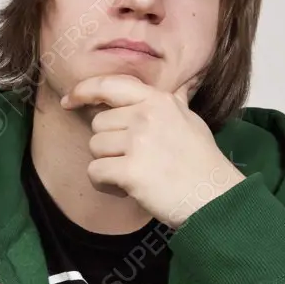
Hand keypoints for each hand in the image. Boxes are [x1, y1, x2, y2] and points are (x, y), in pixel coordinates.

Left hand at [60, 74, 244, 227]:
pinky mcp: (130, 170)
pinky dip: (105, 184)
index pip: (111, 84)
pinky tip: (126, 188)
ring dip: (108, 165)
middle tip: (136, 161)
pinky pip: (95, 171)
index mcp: (159, 101)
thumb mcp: (192, 122)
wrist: (215, 198)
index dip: (84, 90)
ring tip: (136, 175)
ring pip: (95, 148)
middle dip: (109, 145)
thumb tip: (180, 87)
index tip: (69, 100)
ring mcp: (138, 142)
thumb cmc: (202, 164)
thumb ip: (176, 103)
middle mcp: (146, 115)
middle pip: (99, 124)